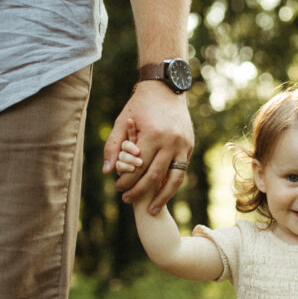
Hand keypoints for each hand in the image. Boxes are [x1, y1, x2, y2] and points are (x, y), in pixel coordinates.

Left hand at [103, 81, 193, 213]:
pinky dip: (171, 184)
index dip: (126, 181)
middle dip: (139, 192)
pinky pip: (181, 171)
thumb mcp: (122, 121)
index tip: (117, 188)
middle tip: (127, 200)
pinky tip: (161, 193)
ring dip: (162, 197)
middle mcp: (171, 142)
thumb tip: (108, 172)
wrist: (166, 89)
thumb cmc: (140, 106)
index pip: (137, 168)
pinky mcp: (190, 146)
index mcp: (153, 135)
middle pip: (154, 177)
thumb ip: (113, 146)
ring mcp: (183, 145)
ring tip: (151, 209)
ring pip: (174, 179)